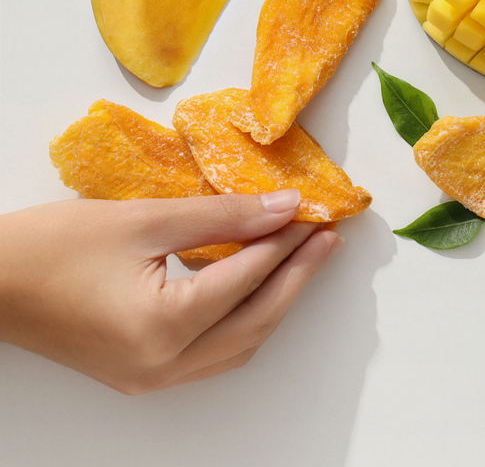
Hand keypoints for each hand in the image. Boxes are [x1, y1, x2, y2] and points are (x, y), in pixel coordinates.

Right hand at [0, 191, 339, 393]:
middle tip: (327, 237)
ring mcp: (149, 377)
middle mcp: (161, 366)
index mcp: (161, 328)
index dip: (286, 242)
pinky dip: (241, 316)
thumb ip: (224, 216)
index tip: (315, 212)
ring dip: (275, 299)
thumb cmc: (55, 246)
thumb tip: (284, 207)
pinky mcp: (139, 372)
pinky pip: (211, 351)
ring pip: (237, 343)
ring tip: (302, 256)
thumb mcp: (146, 219)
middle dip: (297, 276)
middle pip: (254, 321)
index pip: (247, 280)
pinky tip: (255, 283)